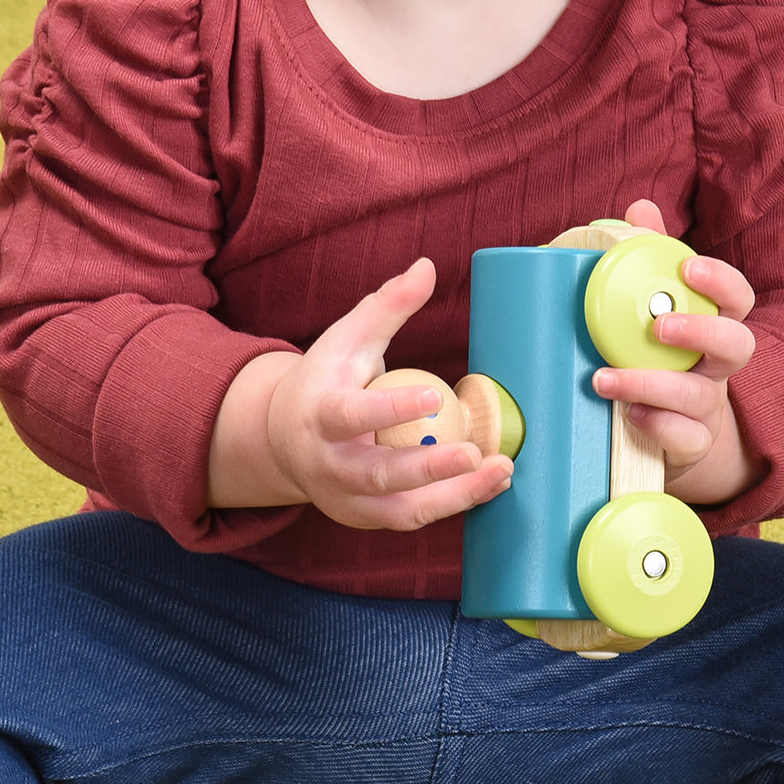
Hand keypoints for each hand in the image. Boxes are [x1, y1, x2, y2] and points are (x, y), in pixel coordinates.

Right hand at [208, 259, 513, 529]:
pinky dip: (453, 504)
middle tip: (476, 454)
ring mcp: (346, 498)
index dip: (390, 409)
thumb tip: (428, 266)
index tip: (434, 397)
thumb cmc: (325, 379)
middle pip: (378, 475)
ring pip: (401, 509)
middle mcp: (328, 464)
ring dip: (454, 496)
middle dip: (428, 468)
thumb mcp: (347, 337)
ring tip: (501, 473)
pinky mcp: (367, 517)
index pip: (351, 415)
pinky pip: (413, 517)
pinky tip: (489, 484)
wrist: (282, 439)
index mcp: (319, 415)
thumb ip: (387, 305)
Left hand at [592, 201, 763, 505]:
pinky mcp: (691, 443)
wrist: (675, 433)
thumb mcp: (658, 311)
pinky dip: (656, 425)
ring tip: (604, 378)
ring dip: (651, 384)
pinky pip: (685, 437)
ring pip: (700, 397)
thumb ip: (651, 260)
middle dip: (701, 332)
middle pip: (737, 345)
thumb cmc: (663, 359)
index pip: (736, 300)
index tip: (689, 268)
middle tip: (659, 326)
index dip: (721, 283)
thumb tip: (641, 208)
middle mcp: (717, 367)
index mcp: (712, 328)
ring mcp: (707, 408)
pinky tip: (627, 414)